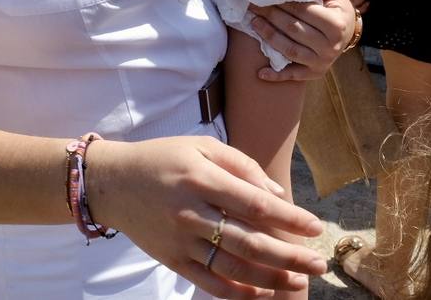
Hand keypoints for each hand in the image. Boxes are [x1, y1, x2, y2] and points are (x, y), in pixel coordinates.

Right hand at [89, 136, 326, 297]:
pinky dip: (238, 292)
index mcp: (201, 178)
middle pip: (250, 241)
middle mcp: (191, 212)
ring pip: (233, 267)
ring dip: (271, 278)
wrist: (111, 182)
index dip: (289, 219)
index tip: (315, 227)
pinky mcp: (170, 259)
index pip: (255, 204)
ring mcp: (180, 239)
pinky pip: (209, 281)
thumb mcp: (200, 146)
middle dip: (290, 257)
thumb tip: (277, 197)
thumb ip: (241, 166)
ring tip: (299, 281)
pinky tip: (263, 292)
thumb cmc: (162, 158)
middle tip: (318, 264)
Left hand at [249, 0, 357, 81]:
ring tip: (253, 22)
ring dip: (268, 36)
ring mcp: (322, 62)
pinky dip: (276, 75)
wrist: (347, 33)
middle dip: (271, 16)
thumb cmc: (337, 9)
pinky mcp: (314, 73)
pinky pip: (293, 75)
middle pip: (294, 29)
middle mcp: (331, 46)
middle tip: (253, 6)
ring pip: (290, 50)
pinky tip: (260, 73)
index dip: (283, 2)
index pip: (304, 11)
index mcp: (336, 25)